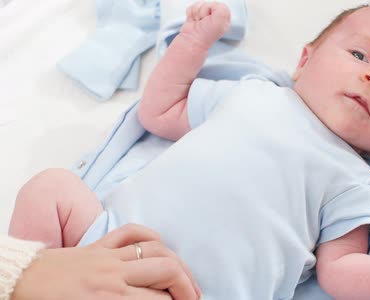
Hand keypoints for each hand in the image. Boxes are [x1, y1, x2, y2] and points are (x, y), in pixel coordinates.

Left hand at [11, 224, 200, 299]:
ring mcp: (108, 257)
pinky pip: (132, 232)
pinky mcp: (99, 246)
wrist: (19, 287)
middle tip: (195, 297)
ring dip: (177, 262)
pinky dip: (150, 235)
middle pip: (167, 271)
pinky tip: (160, 245)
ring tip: (185, 276)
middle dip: (188, 285)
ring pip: (157, 249)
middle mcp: (115, 276)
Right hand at [180, 1, 230, 49]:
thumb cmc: (206, 34)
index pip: (219, 5)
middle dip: (203, 11)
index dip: (212, 9)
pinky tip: (193, 21)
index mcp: (224, 17)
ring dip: (196, 13)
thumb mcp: (220, 20)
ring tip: (198, 22)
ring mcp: (205, 15)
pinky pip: (192, 6)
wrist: (193, 40)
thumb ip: (222, 8)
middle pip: (208, 3)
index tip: (210, 19)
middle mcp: (216, 16)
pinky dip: (191, 13)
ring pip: (199, 4)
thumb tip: (212, 5)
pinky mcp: (196, 15)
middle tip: (203, 21)